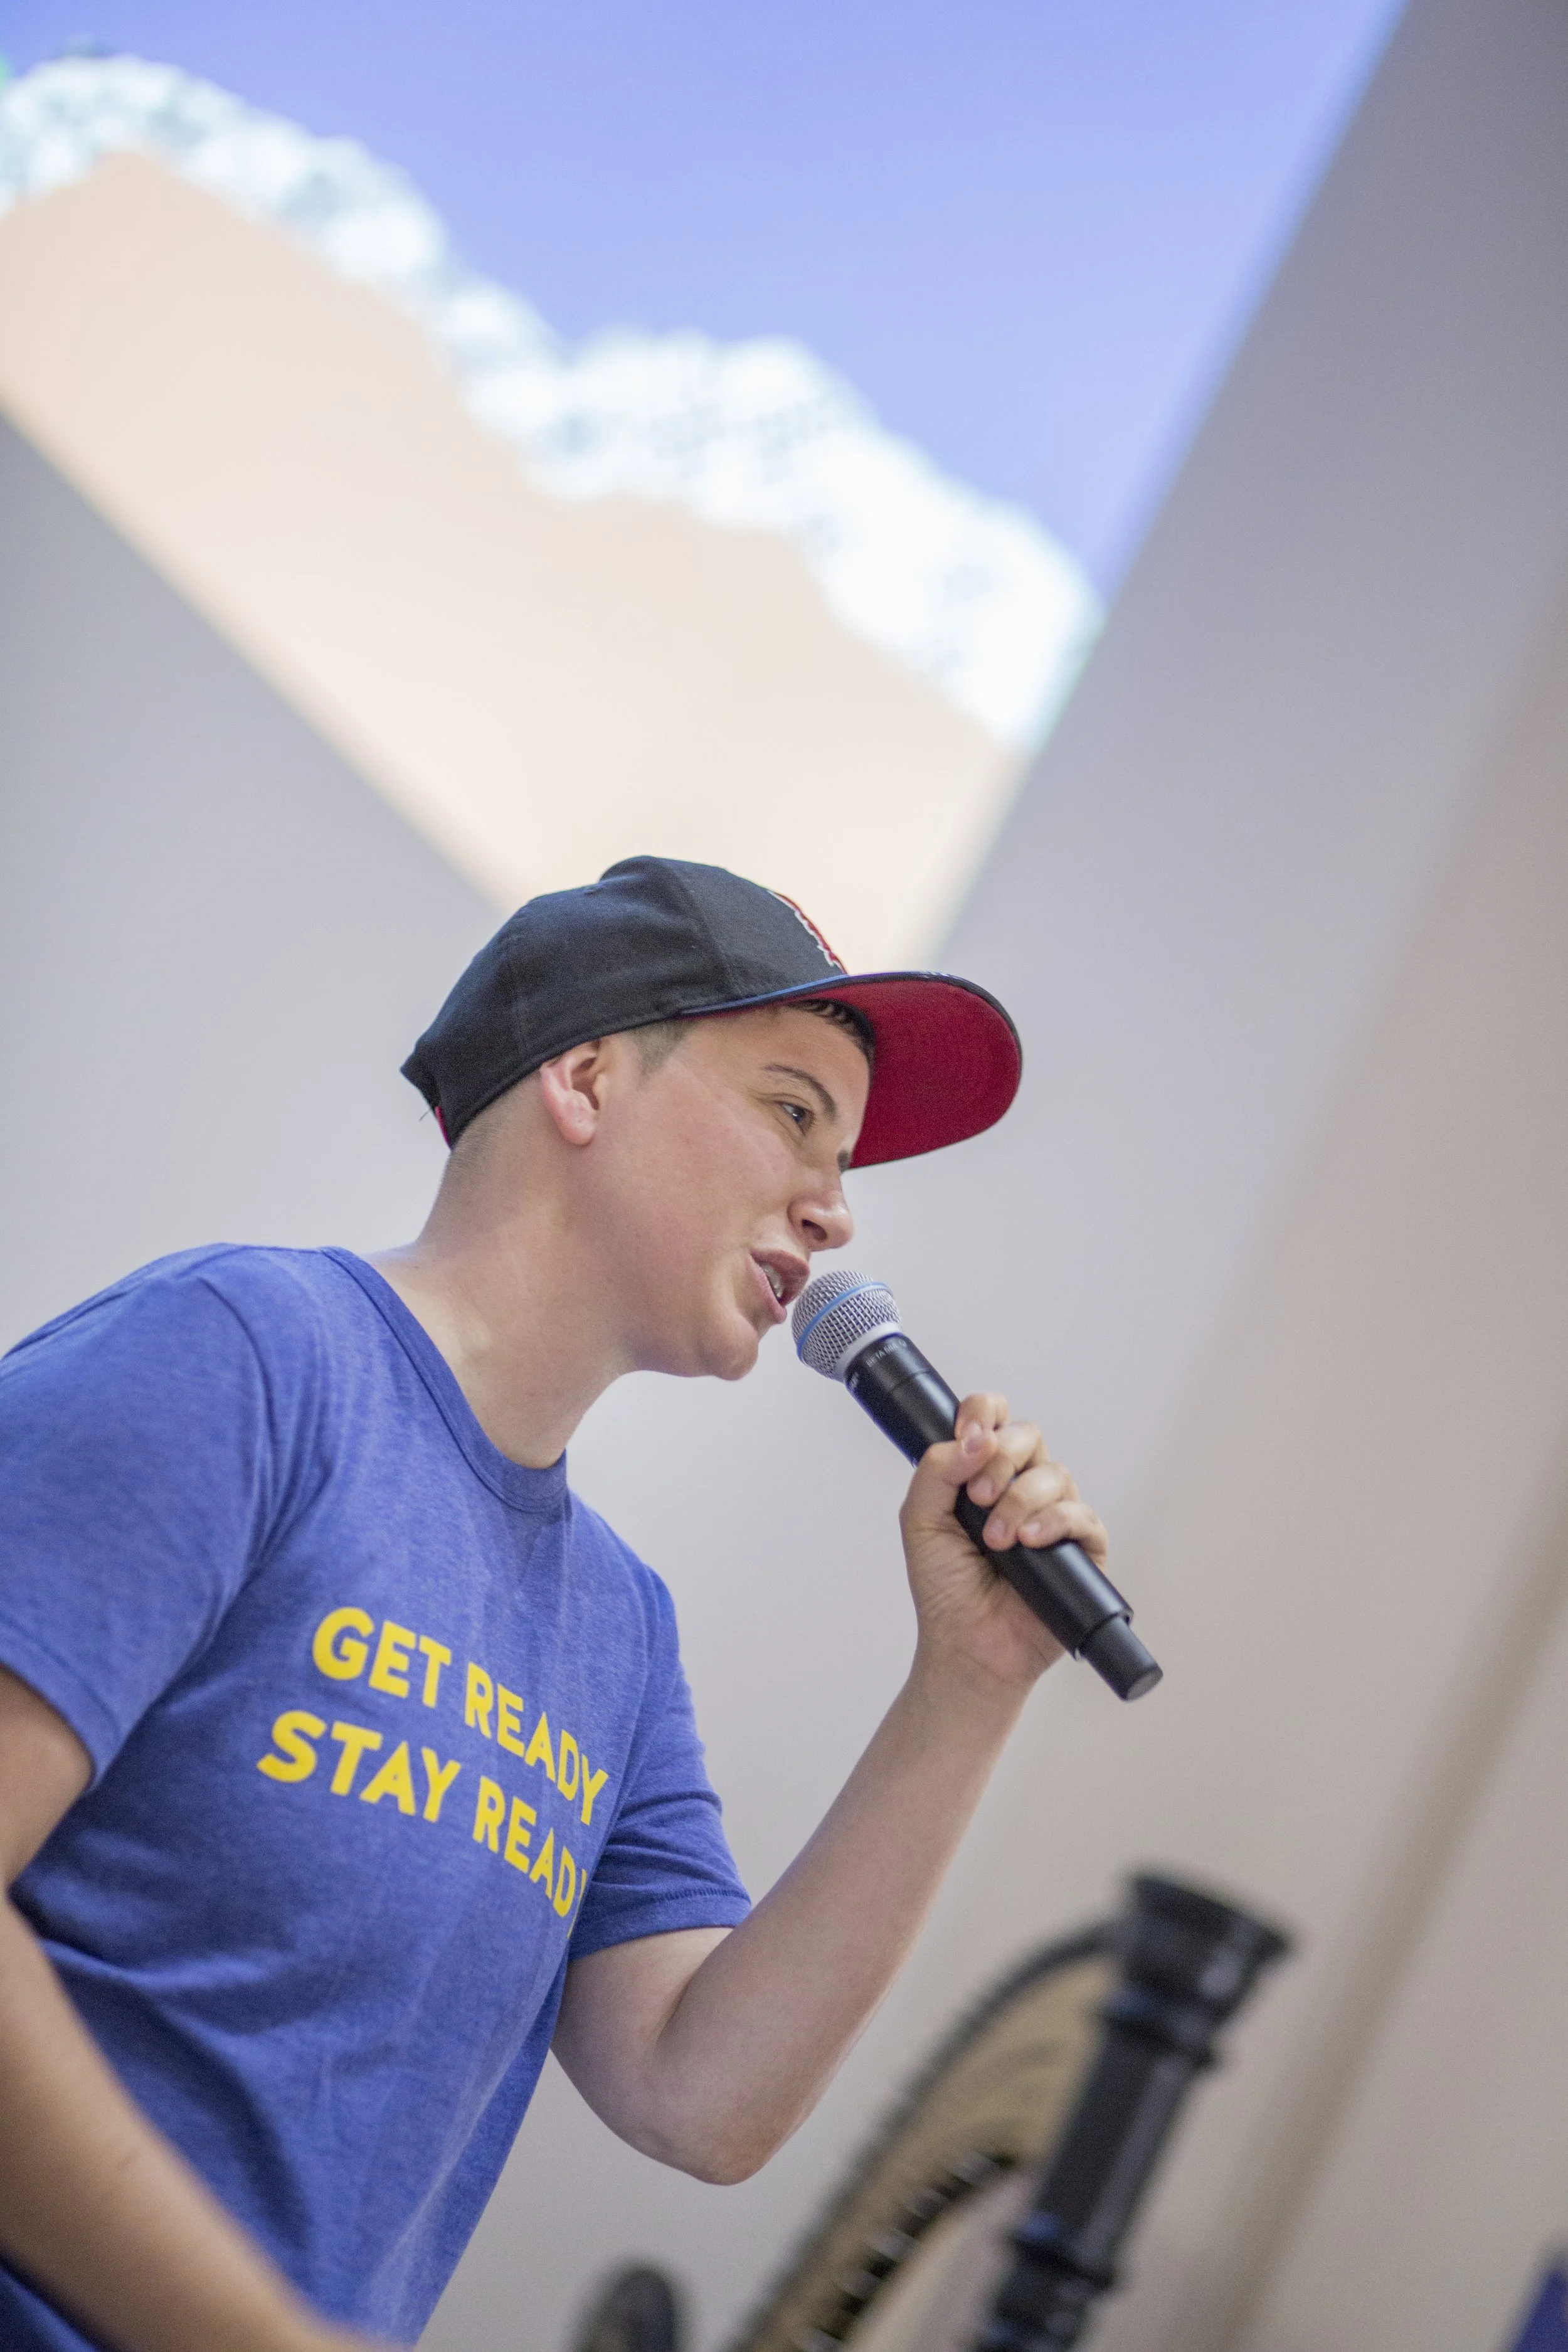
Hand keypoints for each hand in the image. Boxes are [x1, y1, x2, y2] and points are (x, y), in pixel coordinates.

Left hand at [898, 1394, 1107, 1695]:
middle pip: (1027, 1435)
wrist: (967, 1644)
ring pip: (1054, 1473)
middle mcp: (1020, 1486)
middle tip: (977, 1499)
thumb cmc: (944, 1588)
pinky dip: (1054, 1521)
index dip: (983, 1413)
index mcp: (983, 1472)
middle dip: (1000, 1459)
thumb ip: (936, 1470)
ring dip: (1020, 1500)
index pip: (993, 1418)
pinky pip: (1082, 1514)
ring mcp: (1053, 1515)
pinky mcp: (1082, 1547)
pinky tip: (1029, 1542)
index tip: (967, 1436)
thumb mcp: (920, 1520)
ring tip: (997, 1541)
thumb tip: (975, 1438)